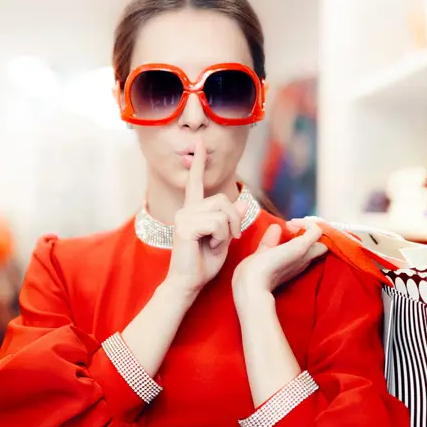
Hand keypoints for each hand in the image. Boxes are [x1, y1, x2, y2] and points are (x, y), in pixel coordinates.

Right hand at [165, 135, 247, 295]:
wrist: (189, 282)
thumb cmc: (204, 263)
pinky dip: (221, 238)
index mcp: (193, 211)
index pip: (195, 182)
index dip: (199, 163)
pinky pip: (217, 224)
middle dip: (234, 220)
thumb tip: (243, 202)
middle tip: (230, 238)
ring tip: (216, 245)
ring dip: (228, 232)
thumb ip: (231, 220)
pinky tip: (211, 247)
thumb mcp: (224, 239)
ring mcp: (183, 216)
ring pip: (222, 212)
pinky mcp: (185, 226)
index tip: (199, 143)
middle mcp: (186, 210)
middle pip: (222, 200)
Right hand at [231, 220, 327, 306]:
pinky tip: (283, 247)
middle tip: (293, 229)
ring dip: (304, 241)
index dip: (305, 223)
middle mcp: (305, 259)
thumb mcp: (264, 248)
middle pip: (321, 244)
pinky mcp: (293, 272)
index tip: (289, 224)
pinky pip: (304, 257)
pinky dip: (298, 249)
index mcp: (301, 249)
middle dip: (310, 233)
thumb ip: (271, 237)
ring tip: (288, 235)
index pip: (317, 231)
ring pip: (314, 251)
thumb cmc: (259, 267)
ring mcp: (300, 267)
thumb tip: (276, 228)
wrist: (254, 288)